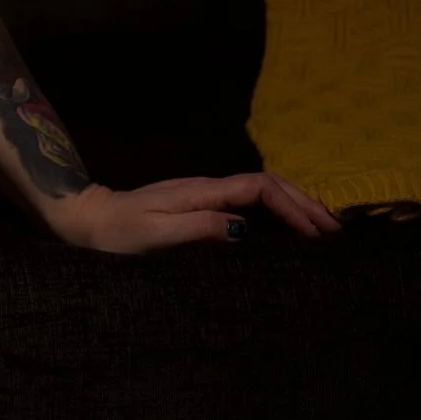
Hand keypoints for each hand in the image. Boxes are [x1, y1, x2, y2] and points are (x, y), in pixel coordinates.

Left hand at [43, 173, 341, 252]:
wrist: (87, 221)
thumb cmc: (116, 234)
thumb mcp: (155, 235)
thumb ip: (198, 228)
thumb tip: (243, 227)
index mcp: (200, 191)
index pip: (259, 189)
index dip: (292, 207)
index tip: (313, 234)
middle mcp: (205, 187)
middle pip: (267, 185)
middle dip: (303, 203)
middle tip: (334, 231)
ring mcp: (202, 194)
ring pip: (260, 192)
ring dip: (293, 206)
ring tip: (321, 229)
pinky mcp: (198, 205)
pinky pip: (246, 203)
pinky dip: (273, 212)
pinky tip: (286, 229)